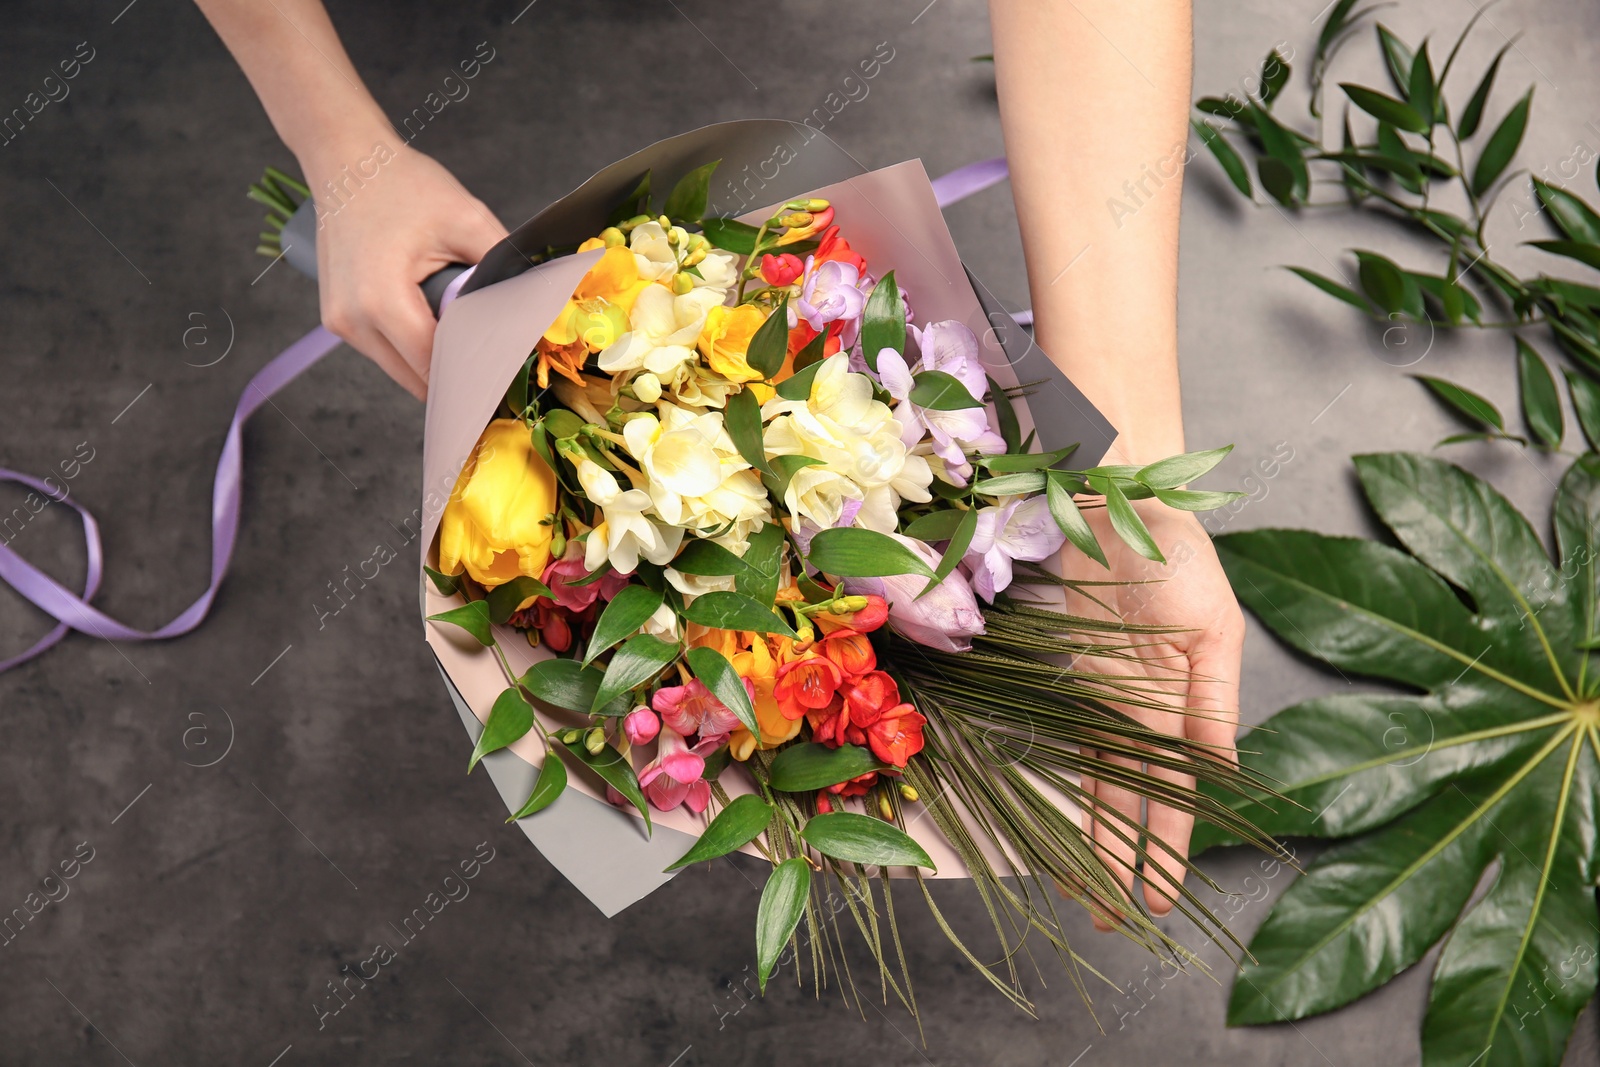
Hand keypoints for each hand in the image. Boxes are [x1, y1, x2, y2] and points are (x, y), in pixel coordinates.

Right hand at [303, 143, 506, 398]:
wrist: (346, 160)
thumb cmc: (402, 184)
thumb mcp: (467, 219)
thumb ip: (501, 266)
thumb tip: (534, 305)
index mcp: (381, 300)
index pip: (435, 366)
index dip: (474, 376)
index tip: (506, 382)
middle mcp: (352, 320)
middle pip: (416, 378)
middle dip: (457, 375)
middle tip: (495, 367)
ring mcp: (339, 323)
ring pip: (400, 369)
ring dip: (432, 360)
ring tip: (463, 334)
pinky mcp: (337, 319)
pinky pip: (384, 350)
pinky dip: (412, 345)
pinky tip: (434, 321)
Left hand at [1058, 498, 1243, 928]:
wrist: (1120, 499)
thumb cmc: (1177, 552)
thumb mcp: (1213, 630)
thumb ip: (1212, 706)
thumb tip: (1221, 778)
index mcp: (1187, 703)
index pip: (1172, 793)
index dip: (1162, 847)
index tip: (1154, 900)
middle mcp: (1145, 711)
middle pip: (1132, 801)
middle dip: (1123, 862)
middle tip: (1112, 924)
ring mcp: (1106, 697)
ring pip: (1100, 784)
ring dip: (1096, 839)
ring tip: (1088, 897)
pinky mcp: (1071, 676)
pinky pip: (1072, 743)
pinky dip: (1071, 786)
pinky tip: (1064, 825)